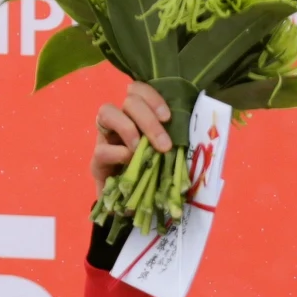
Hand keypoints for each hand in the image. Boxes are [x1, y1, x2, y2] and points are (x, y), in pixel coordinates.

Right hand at [91, 81, 171, 200]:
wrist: (137, 206)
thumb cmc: (159, 176)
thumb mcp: (173, 157)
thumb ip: (179, 143)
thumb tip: (200, 136)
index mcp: (140, 116)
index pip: (139, 90)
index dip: (153, 98)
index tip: (169, 117)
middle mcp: (121, 120)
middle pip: (129, 100)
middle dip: (148, 119)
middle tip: (164, 144)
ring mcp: (105, 138)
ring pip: (107, 112)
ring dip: (128, 128)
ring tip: (140, 150)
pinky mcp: (96, 162)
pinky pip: (101, 150)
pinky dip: (118, 154)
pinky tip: (130, 163)